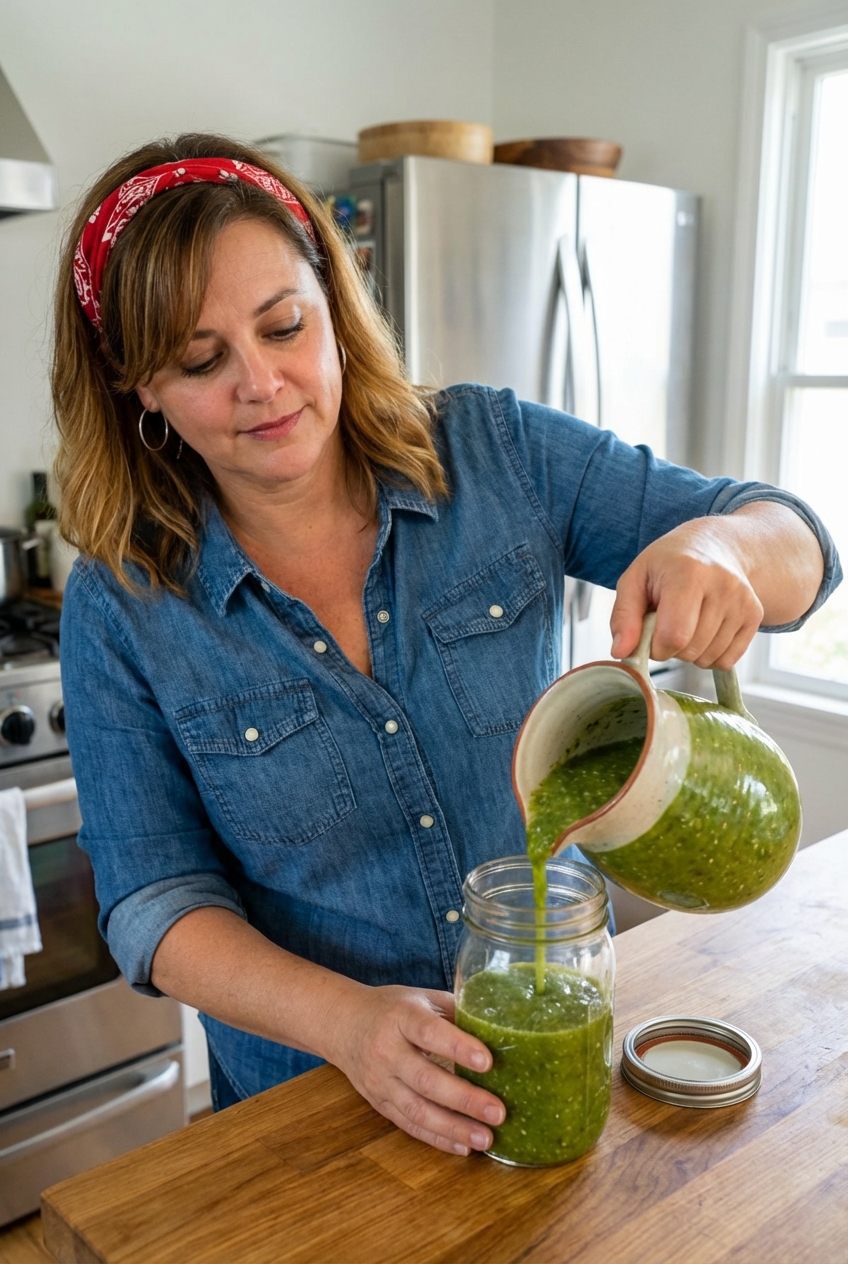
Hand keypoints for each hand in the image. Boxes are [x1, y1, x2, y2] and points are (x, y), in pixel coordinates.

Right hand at [326, 983, 504, 1155]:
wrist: (343, 1024)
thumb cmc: (392, 1008)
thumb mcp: (421, 997)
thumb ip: (456, 1011)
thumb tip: (501, 1027)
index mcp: (401, 1017)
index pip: (429, 1032)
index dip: (458, 1047)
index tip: (488, 1062)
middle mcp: (387, 1050)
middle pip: (425, 1079)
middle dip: (464, 1099)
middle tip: (498, 1112)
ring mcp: (380, 1081)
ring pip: (417, 1110)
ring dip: (454, 1128)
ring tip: (486, 1138)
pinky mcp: (379, 1103)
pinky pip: (409, 1125)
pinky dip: (437, 1138)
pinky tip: (463, 1147)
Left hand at [609, 516, 763, 668]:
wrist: (715, 546)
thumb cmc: (668, 564)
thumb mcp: (635, 579)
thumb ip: (624, 616)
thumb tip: (621, 652)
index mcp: (689, 573)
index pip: (674, 636)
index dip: (655, 646)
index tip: (650, 632)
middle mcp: (723, 585)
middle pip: (691, 650)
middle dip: (671, 647)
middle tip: (668, 622)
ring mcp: (743, 601)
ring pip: (708, 658)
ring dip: (690, 652)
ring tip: (687, 622)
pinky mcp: (755, 615)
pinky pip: (727, 660)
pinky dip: (710, 655)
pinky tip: (704, 631)